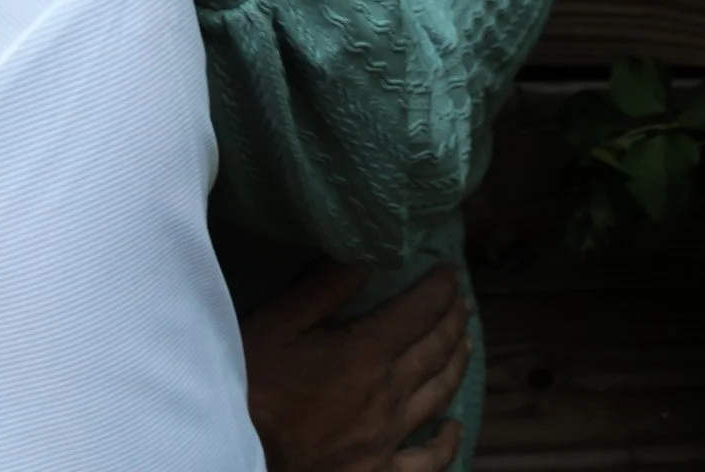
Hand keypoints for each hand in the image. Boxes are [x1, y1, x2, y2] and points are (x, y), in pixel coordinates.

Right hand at [241, 263, 468, 471]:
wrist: (244, 452)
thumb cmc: (255, 383)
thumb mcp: (279, 324)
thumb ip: (325, 290)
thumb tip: (366, 257)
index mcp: (366, 353)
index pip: (417, 312)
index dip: (438, 289)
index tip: (450, 271)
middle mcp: (389, 394)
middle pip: (435, 351)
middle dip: (452, 320)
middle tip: (463, 300)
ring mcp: (390, 439)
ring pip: (439, 396)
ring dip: (457, 365)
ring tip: (466, 343)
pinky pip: (429, 461)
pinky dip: (447, 443)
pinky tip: (456, 428)